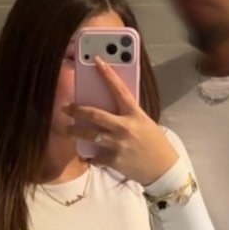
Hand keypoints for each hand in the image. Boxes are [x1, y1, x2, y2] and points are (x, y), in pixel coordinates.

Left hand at [66, 57, 177, 185]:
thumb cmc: (154, 142)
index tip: (97, 61)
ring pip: (89, 134)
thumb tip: (109, 105)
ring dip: (75, 131)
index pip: (119, 89)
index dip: (107, 74)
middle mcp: (125, 127)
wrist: (162, 168)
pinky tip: (94, 156)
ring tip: (68, 129)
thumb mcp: (144, 123)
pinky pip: (96, 156)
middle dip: (77, 110)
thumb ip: (128, 114)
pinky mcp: (114, 160)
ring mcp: (118, 144)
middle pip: (95, 114)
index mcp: (135, 114)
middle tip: (66, 107)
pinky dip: (94, 156)